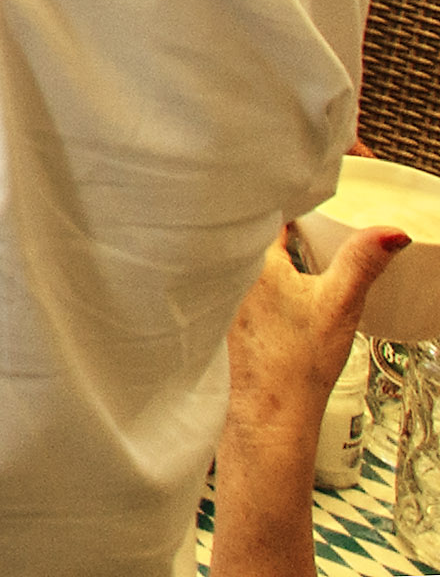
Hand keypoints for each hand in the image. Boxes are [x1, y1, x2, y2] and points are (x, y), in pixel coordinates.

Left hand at [226, 215, 395, 447]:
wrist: (273, 409)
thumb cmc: (300, 361)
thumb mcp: (340, 303)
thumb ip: (363, 262)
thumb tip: (391, 232)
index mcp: (248, 257)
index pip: (259, 211)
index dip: (282, 202)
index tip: (305, 198)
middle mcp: (222, 269)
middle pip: (247, 232)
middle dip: (273, 225)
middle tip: (306, 226)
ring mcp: (216, 291)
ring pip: (239, 255)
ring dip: (261, 251)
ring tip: (294, 255)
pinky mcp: (217, 312)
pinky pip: (234, 278)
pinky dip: (253, 275)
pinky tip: (275, 288)